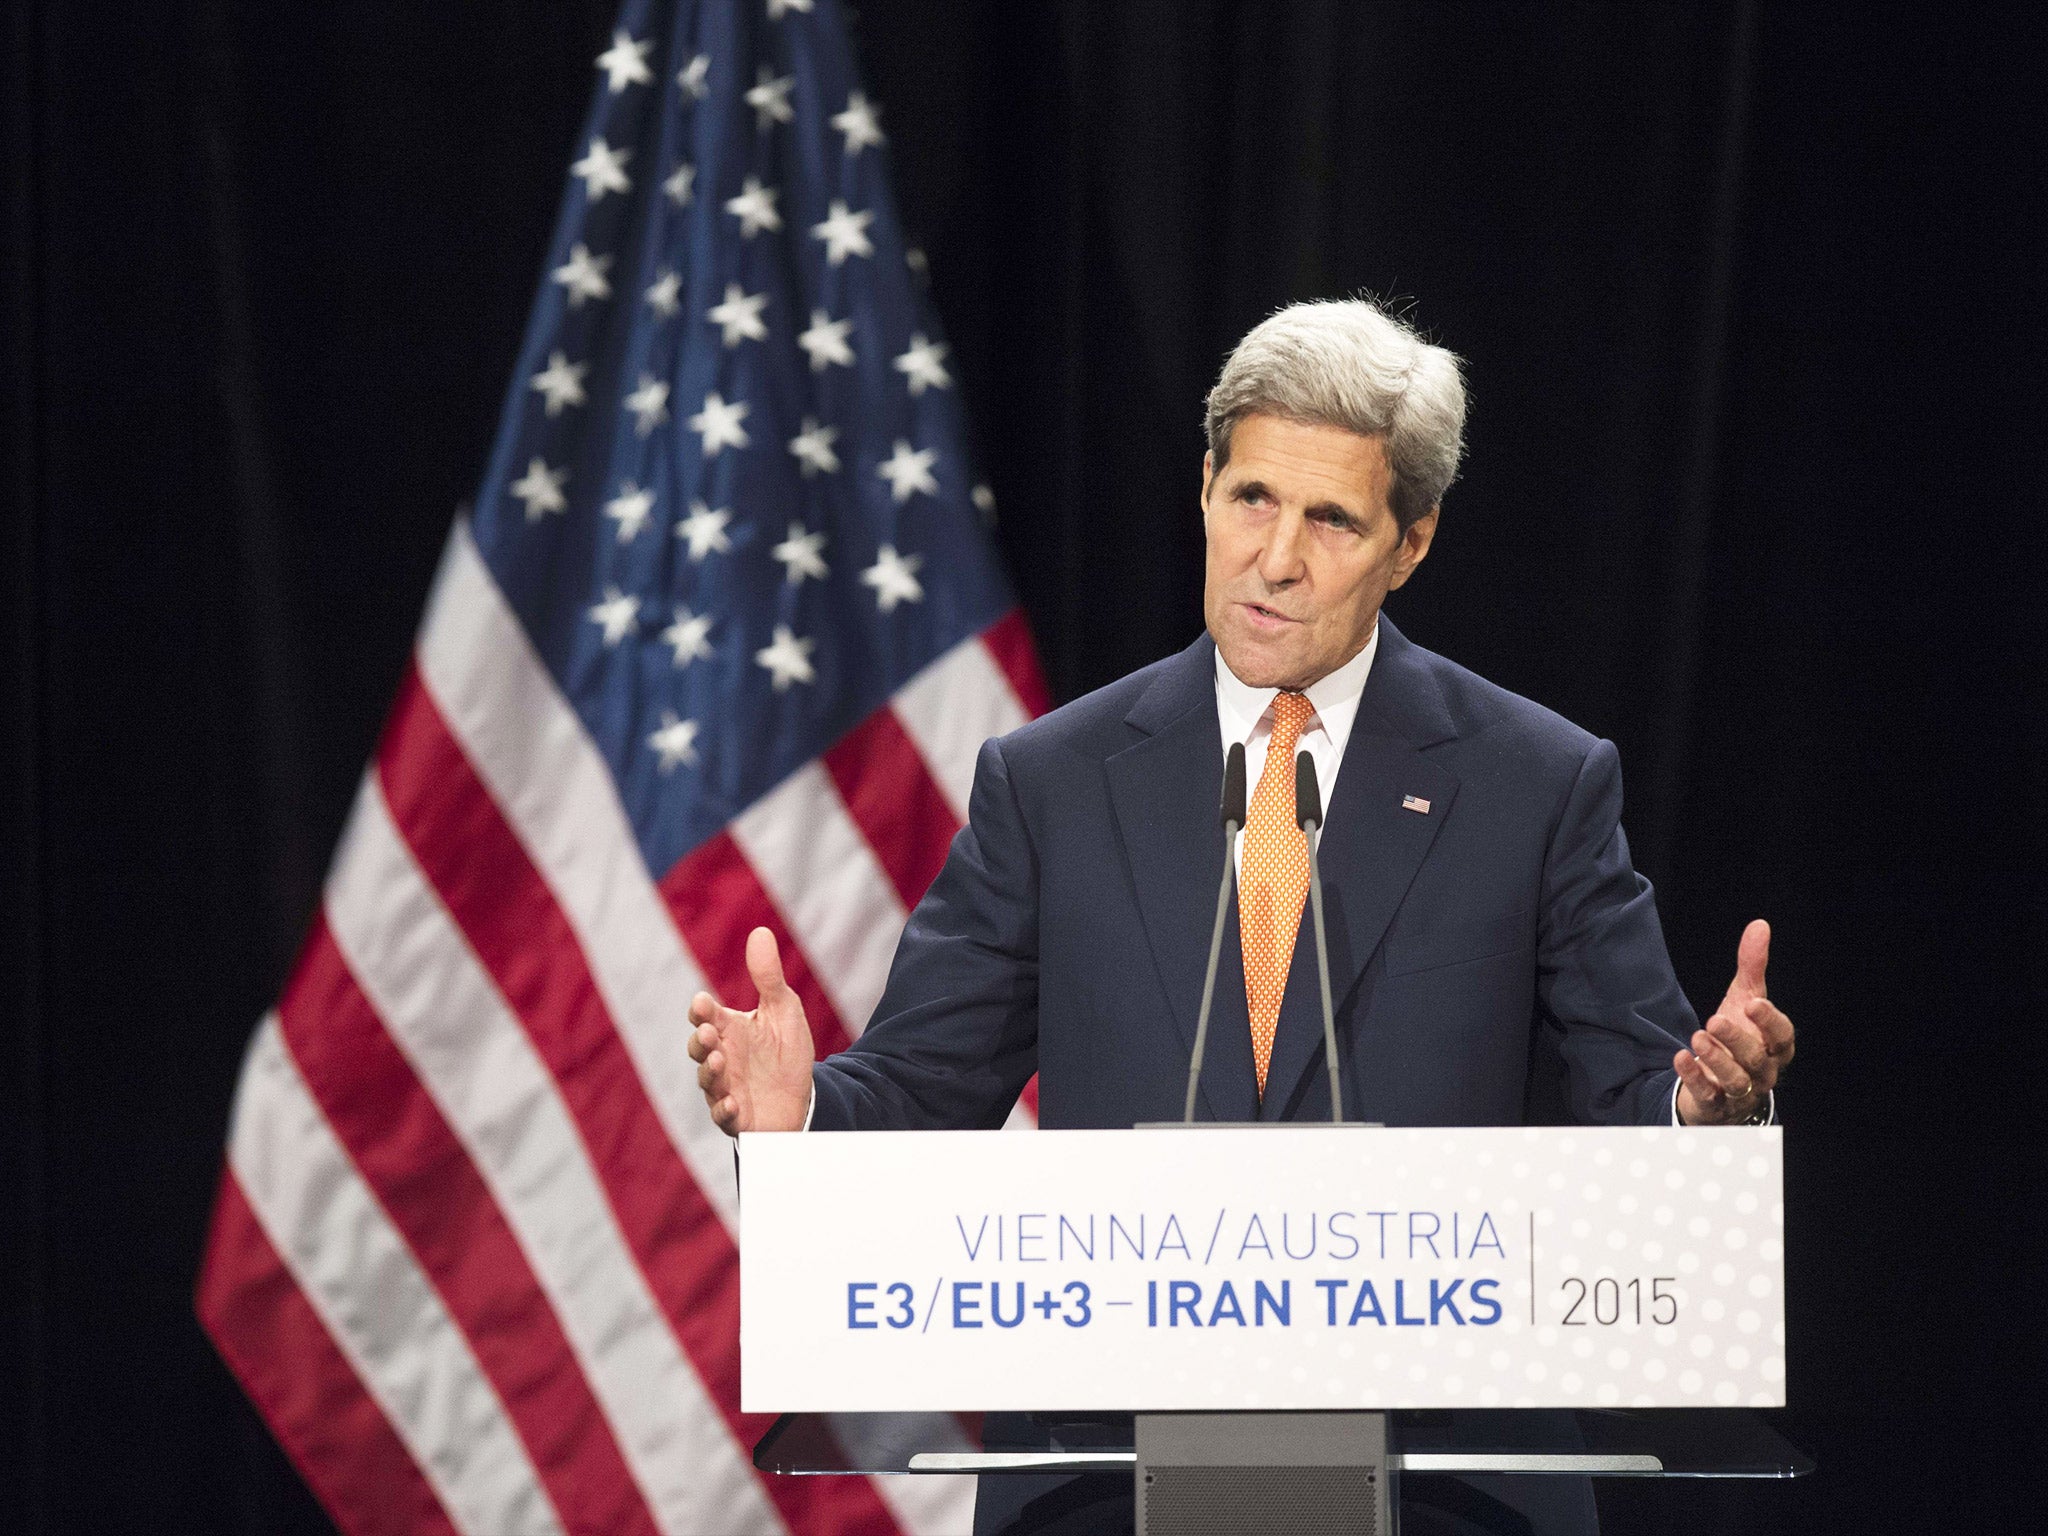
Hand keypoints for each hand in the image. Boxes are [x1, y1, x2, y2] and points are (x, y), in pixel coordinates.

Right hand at [686, 927, 815, 1135]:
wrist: (802, 1098)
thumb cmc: (785, 1053)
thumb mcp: (783, 1011)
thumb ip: (769, 977)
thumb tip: (760, 931)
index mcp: (729, 1030)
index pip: (705, 1016)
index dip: (701, 1011)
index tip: (703, 1004)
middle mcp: (721, 1057)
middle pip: (699, 1048)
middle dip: (700, 1041)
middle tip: (708, 1034)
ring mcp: (725, 1088)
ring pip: (707, 1081)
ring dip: (710, 1072)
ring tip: (719, 1062)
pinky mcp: (736, 1117)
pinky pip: (722, 1116)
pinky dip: (723, 1110)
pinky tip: (732, 1103)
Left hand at [1675, 918, 1796, 1124]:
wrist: (1721, 1079)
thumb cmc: (1741, 1036)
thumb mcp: (1744, 999)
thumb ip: (1753, 966)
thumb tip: (1759, 926)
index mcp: (1776, 1046)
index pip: (1783, 1036)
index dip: (1770, 1022)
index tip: (1753, 1004)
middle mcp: (1764, 1071)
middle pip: (1757, 1059)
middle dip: (1737, 1040)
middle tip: (1714, 1020)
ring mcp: (1741, 1090)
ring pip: (1737, 1080)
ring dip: (1717, 1060)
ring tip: (1697, 1037)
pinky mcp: (1716, 1104)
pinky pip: (1709, 1094)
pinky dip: (1695, 1077)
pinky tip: (1680, 1058)